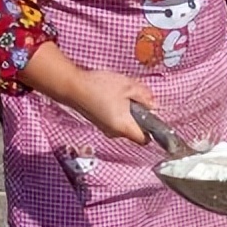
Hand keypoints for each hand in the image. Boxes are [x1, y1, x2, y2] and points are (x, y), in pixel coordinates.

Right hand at [16, 42, 154, 143]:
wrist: (71, 86)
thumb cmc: (100, 86)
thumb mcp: (128, 86)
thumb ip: (144, 96)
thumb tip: (154, 105)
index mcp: (124, 127)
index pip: (144, 139)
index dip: (152, 130)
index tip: (153, 117)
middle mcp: (114, 133)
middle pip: (134, 131)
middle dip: (140, 117)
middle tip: (137, 98)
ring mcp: (104, 128)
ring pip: (125, 124)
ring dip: (128, 112)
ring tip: (122, 94)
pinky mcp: (98, 121)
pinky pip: (115, 120)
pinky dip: (119, 110)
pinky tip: (112, 95)